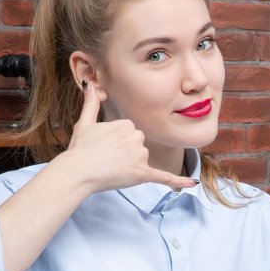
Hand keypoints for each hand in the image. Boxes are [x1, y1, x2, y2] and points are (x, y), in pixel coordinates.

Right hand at [65, 81, 194, 193]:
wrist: (77, 171)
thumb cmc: (80, 149)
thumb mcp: (85, 122)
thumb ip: (91, 103)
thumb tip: (90, 85)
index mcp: (126, 124)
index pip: (129, 132)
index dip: (116, 142)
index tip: (103, 146)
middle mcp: (136, 137)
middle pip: (138, 144)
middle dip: (126, 153)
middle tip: (106, 158)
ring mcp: (140, 155)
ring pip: (143, 159)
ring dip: (131, 165)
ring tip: (111, 168)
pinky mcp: (142, 174)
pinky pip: (164, 177)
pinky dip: (178, 182)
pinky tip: (192, 185)